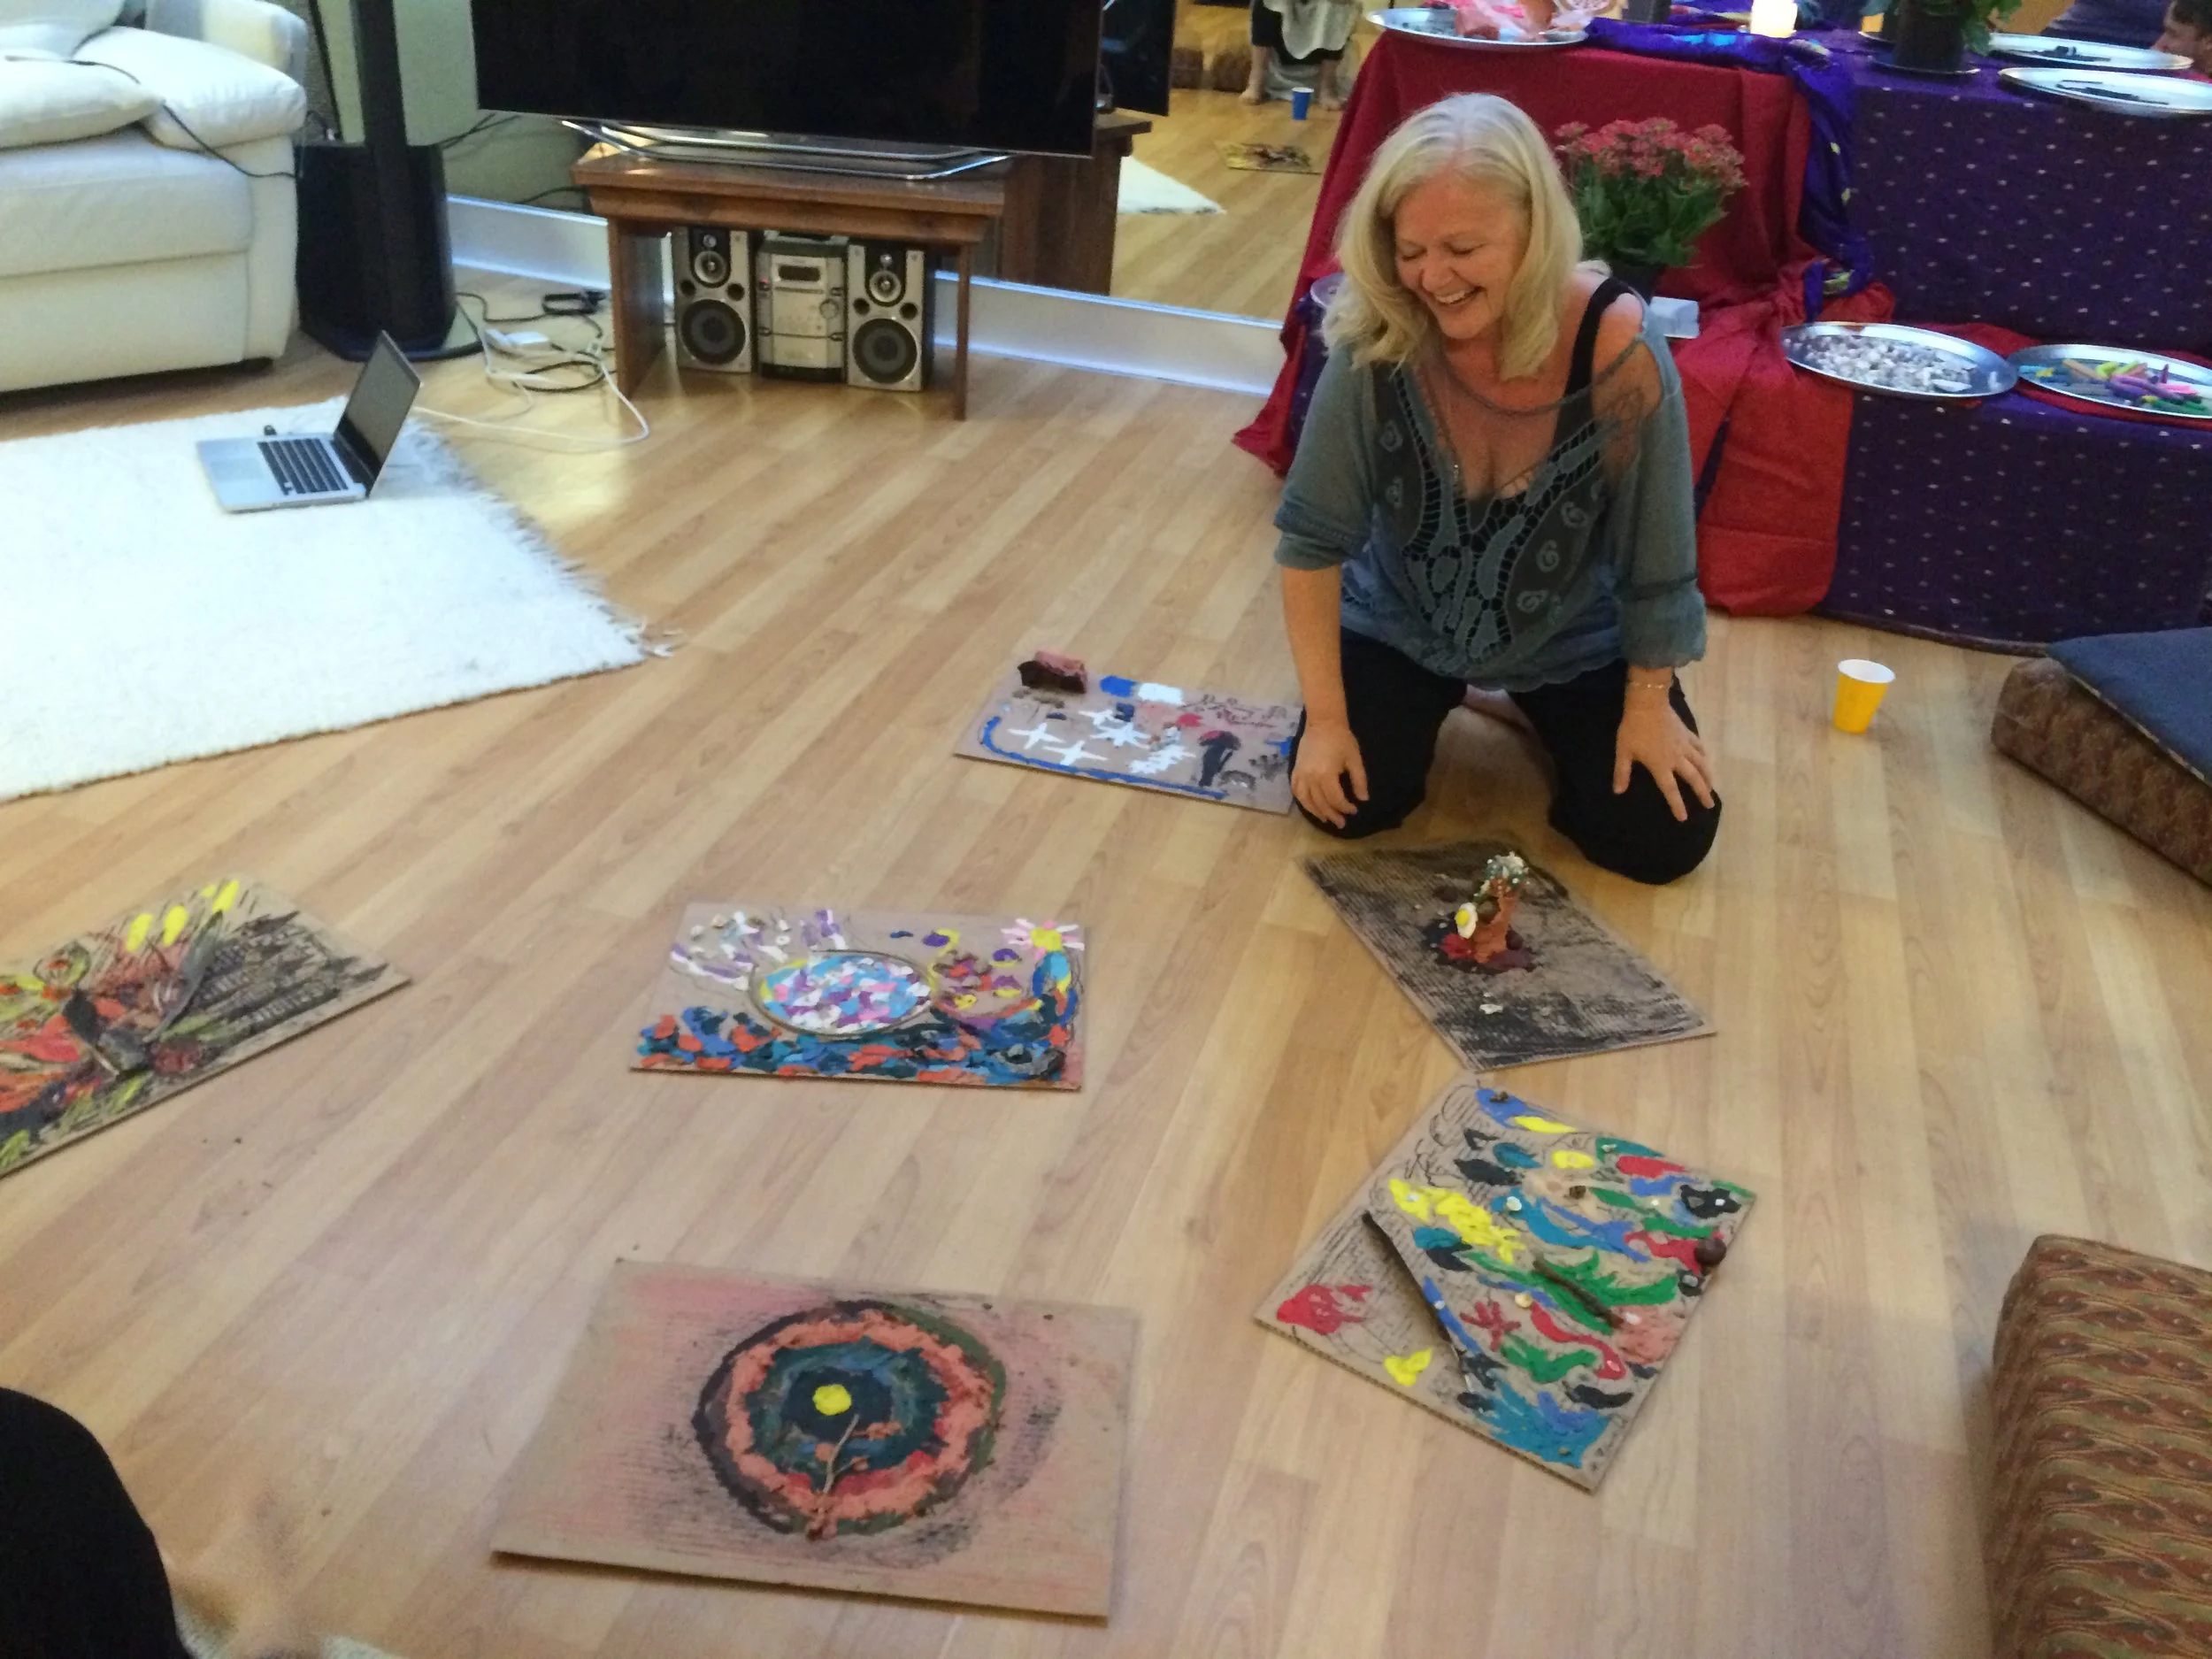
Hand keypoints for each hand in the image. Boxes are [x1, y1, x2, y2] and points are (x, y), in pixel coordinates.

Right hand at [1294, 717, 1367, 827]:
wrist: (1323, 723)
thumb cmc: (1342, 739)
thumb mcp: (1354, 759)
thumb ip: (1359, 780)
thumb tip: (1363, 799)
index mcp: (1326, 774)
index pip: (1336, 799)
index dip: (1345, 807)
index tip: (1354, 810)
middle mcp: (1311, 777)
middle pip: (1321, 803)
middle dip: (1333, 814)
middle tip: (1342, 823)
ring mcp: (1301, 774)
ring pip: (1306, 800)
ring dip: (1316, 812)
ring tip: (1326, 819)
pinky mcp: (1296, 771)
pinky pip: (1296, 791)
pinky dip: (1302, 801)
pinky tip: (1310, 806)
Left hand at [1613, 688, 1715, 822]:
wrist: (1648, 704)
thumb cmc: (1633, 729)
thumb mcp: (1623, 752)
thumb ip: (1622, 772)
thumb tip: (1618, 791)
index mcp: (1660, 765)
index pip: (1670, 789)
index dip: (1677, 804)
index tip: (1684, 818)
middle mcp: (1677, 758)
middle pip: (1693, 779)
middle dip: (1702, 793)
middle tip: (1710, 805)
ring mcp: (1684, 745)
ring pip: (1701, 764)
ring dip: (1709, 777)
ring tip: (1714, 788)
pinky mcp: (1687, 734)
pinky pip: (1700, 747)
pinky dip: (1705, 756)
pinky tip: (1708, 761)